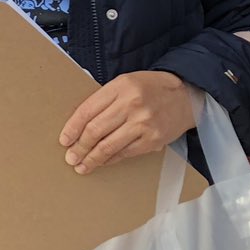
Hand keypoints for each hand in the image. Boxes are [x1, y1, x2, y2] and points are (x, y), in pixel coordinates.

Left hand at [60, 71, 195, 173]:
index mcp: (121, 87)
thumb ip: (104, 100)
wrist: (186, 96)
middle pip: (95, 131)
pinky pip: (124, 154)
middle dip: (79, 147)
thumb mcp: (125, 83)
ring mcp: (143, 124)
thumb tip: (78, 125)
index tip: (64, 140)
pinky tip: (101, 163)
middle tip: (70, 157)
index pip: (88, 110)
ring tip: (81, 165)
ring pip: (108, 146)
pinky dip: (109, 160)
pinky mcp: (153, 140)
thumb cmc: (151, 89)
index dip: (72, 128)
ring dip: (91, 159)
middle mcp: (132, 105)